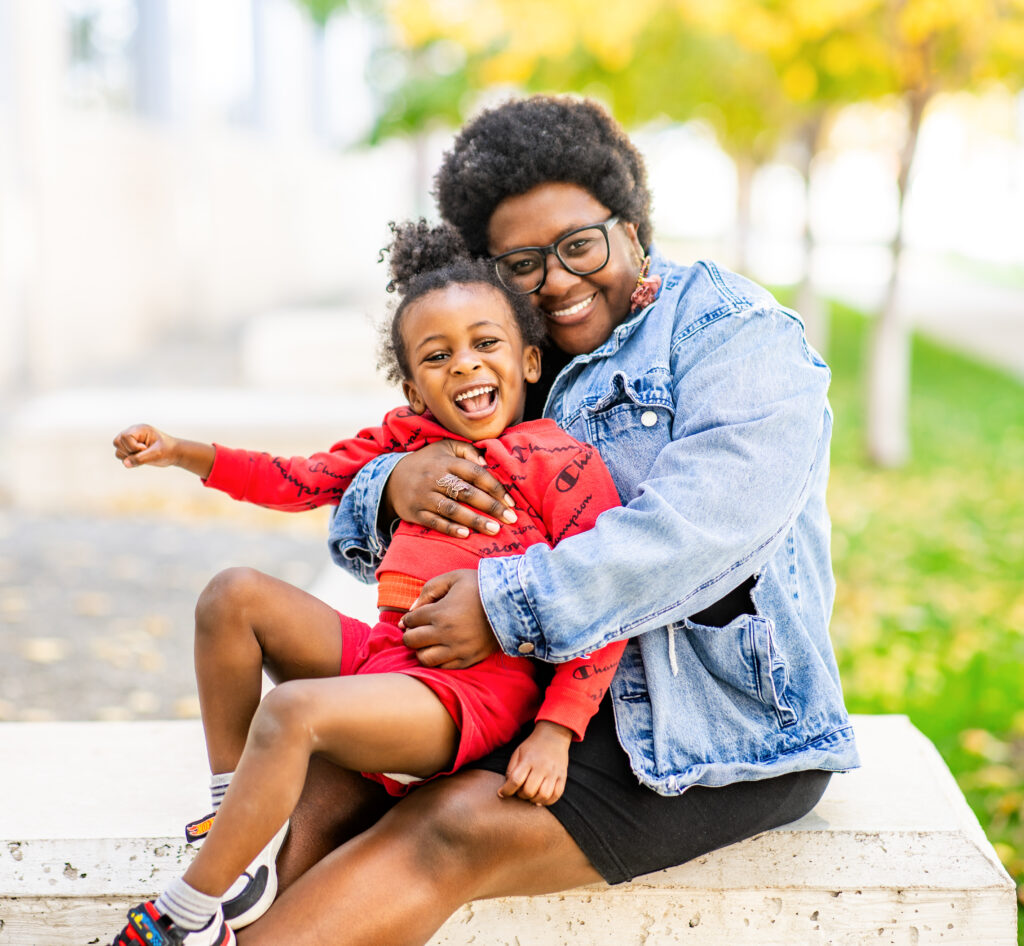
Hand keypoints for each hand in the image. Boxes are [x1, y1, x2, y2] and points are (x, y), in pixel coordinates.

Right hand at [113, 424, 180, 467]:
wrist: (174, 454)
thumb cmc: (168, 451)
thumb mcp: (156, 454)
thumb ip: (140, 459)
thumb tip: (125, 463)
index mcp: (140, 429)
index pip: (125, 437)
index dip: (133, 446)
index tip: (145, 449)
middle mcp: (133, 433)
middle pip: (117, 442)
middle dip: (129, 451)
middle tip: (144, 452)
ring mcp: (131, 441)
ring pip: (118, 451)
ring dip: (129, 457)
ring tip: (144, 456)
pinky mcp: (131, 449)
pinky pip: (121, 456)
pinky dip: (130, 460)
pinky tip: (142, 458)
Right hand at [385, 441, 517, 537]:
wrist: (391, 478)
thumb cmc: (428, 462)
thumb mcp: (446, 447)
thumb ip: (468, 451)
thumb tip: (487, 463)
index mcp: (446, 461)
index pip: (475, 473)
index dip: (495, 487)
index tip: (511, 502)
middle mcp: (435, 478)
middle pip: (467, 492)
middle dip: (491, 506)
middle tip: (511, 519)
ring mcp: (424, 496)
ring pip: (452, 509)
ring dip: (474, 520)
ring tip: (494, 529)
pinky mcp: (415, 513)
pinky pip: (434, 522)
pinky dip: (449, 528)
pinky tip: (466, 535)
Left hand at [400, 569, 498, 668]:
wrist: (513, 604)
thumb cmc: (481, 587)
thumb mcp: (454, 577)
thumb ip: (429, 589)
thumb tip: (411, 610)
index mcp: (440, 612)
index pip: (410, 620)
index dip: (409, 618)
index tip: (415, 616)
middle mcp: (446, 634)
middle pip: (412, 641)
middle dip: (411, 634)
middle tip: (419, 629)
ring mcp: (458, 649)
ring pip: (424, 658)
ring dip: (422, 650)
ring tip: (430, 641)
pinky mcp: (468, 659)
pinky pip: (443, 667)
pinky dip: (439, 660)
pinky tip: (444, 649)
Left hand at [498, 721, 572, 805]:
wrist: (553, 735)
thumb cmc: (532, 746)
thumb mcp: (518, 752)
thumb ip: (511, 769)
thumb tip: (507, 787)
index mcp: (528, 760)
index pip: (516, 780)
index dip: (506, 790)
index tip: (501, 793)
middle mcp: (542, 767)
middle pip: (529, 790)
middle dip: (521, 796)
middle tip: (519, 792)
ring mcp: (554, 772)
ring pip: (543, 795)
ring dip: (534, 800)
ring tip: (530, 796)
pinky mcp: (562, 776)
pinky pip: (556, 795)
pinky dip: (547, 801)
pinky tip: (541, 798)